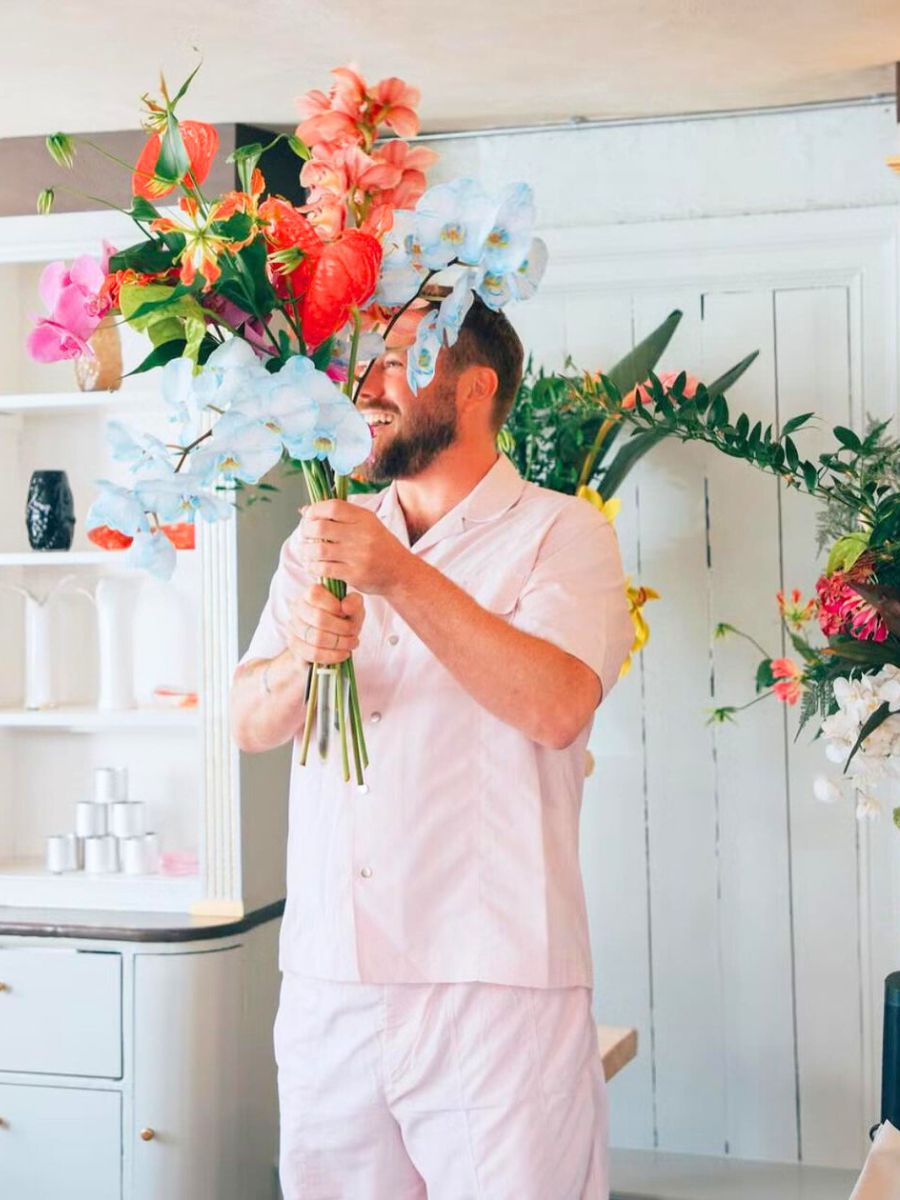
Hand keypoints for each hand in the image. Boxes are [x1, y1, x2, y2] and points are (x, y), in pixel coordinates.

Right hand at [286, 582, 364, 667]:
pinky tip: (344, 653)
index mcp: (310, 594)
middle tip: (354, 632)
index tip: (346, 613)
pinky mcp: (296, 647)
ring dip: (340, 643)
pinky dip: (333, 655)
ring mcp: (294, 629)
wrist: (334, 640)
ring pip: (317, 638)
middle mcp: (298, 609)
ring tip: (352, 643)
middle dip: (343, 628)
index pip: (315, 595)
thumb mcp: (354, 608)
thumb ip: (354, 602)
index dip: (334, 606)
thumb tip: (345, 607)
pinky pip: (314, 654)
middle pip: (319, 619)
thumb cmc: (344, 619)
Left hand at [299, 499, 413, 594]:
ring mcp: (359, 555)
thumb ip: (339, 516)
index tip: (308, 517)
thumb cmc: (380, 546)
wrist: (400, 572)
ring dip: (306, 551)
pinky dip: (313, 567)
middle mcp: (362, 535)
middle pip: (321, 527)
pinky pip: (325, 569)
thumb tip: (304, 510)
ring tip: (305, 552)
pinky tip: (313, 566)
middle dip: (306, 531)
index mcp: (364, 518)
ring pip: (319, 550)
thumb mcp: (366, 524)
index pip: (333, 507)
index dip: (314, 510)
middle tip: (304, 536)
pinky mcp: (355, 574)